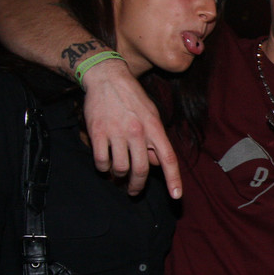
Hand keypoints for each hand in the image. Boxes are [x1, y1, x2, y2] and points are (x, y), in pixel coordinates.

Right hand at [82, 60, 181, 197]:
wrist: (108, 78)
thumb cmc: (133, 99)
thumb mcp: (153, 116)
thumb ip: (155, 141)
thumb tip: (155, 165)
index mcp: (155, 128)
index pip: (168, 158)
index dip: (173, 179)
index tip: (176, 196)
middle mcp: (138, 132)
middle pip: (141, 169)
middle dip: (137, 185)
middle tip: (133, 191)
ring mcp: (117, 132)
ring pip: (120, 168)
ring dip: (118, 177)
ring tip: (117, 177)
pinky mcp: (97, 132)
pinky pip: (101, 160)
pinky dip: (103, 168)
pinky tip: (105, 167)